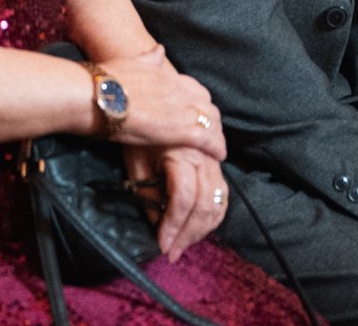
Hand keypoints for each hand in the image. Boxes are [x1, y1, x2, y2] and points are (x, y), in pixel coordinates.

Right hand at [93, 44, 225, 158]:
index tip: (199, 112)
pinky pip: (207, 140)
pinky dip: (216, 147)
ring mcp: (182, 110)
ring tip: (216, 147)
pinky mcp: (181, 131)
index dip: (199, 103)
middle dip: (211, 120)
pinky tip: (218, 155)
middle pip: (207, 106)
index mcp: (167, 75)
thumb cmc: (105, 81)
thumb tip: (160, 50)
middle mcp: (179, 91)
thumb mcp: (130, 62)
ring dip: (216, 134)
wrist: (97, 96)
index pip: (194, 90)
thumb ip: (149, 58)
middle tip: (211, 132)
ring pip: (211, 123)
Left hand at [125, 143, 229, 261]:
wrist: (145, 105)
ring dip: (202, 228)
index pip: (183, 200)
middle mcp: (204, 158)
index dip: (173, 226)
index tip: (162, 245)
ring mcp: (213, 160)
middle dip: (189, 234)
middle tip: (173, 252)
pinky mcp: (216, 164)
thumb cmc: (137, 133)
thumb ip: (147, 194)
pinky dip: (212, 215)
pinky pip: (222, 194)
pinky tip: (198, 226)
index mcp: (182, 155)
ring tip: (184, 243)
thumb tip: (157, 224)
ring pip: (218, 202)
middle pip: (204, 205)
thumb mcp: (136, 162)